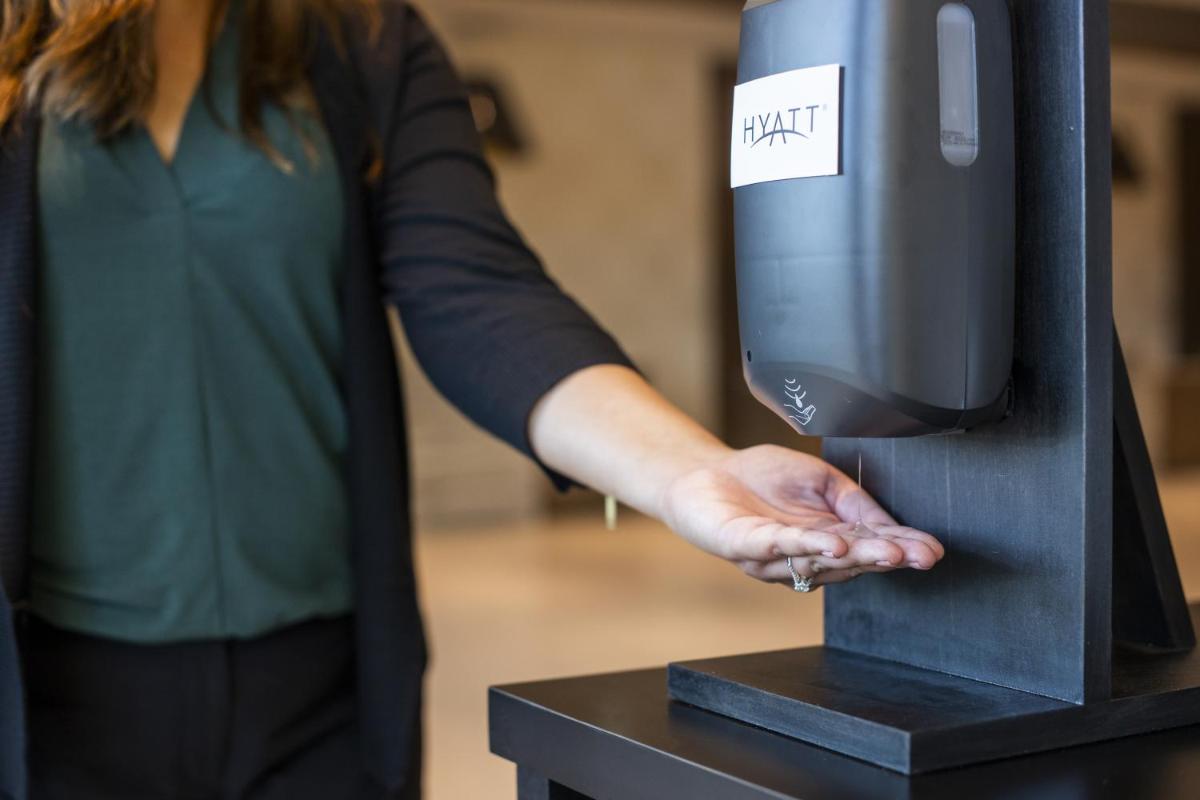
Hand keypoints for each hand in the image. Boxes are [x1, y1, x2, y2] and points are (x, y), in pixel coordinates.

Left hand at [657, 445, 944, 588]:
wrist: (705, 473)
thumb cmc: (760, 478)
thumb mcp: (822, 481)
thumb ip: (855, 501)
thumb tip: (889, 523)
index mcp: (828, 538)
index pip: (871, 546)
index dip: (903, 548)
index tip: (932, 550)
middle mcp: (804, 555)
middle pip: (852, 561)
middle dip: (888, 558)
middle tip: (918, 556)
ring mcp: (774, 557)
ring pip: (819, 560)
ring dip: (856, 556)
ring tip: (888, 552)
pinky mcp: (743, 546)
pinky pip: (778, 547)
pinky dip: (807, 546)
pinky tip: (833, 543)